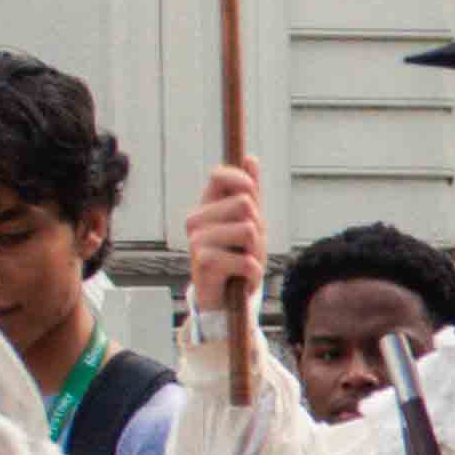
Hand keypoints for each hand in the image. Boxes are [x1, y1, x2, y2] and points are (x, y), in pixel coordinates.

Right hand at [186, 158, 268, 334]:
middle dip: (258, 229)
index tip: (253, 200)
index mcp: (206, 205)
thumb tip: (251, 158)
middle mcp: (196, 219)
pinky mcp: (203, 262)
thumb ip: (250, 191)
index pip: (221, 175)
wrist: (222, 296)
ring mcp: (197, 240)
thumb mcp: (249, 221)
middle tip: (247, 247)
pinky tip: (242, 278)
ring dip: (257, 252)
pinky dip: (253, 272)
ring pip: (248, 230)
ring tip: (244, 261)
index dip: (244, 183)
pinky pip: (246, 260)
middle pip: (245, 204)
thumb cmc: (235, 255)